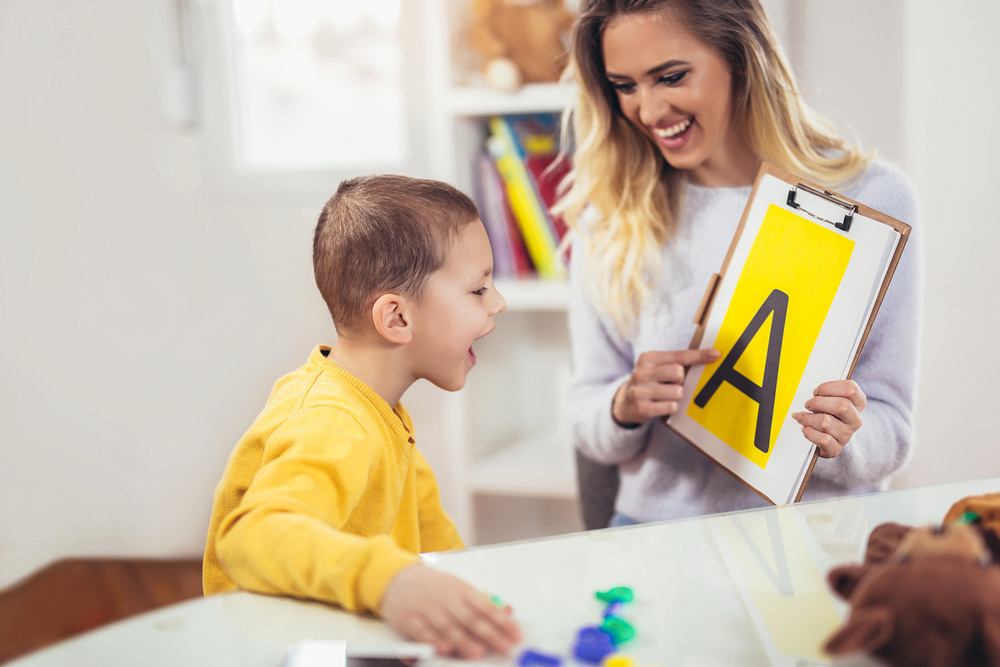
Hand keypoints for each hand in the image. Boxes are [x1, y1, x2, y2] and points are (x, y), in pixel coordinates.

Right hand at [379, 563, 520, 658]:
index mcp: (461, 590)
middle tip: (504, 645)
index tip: (516, 633)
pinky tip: (443, 648)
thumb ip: (483, 600)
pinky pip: (422, 632)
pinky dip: (433, 640)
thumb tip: (508, 610)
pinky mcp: (410, 620)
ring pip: (447, 626)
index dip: (502, 621)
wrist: (397, 579)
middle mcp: (445, 599)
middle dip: (489, 633)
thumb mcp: (459, 588)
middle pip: (470, 618)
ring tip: (477, 651)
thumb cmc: (434, 587)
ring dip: (463, 640)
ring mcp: (427, 609)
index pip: (486, 606)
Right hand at [612, 348, 720, 425]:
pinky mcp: (642, 408)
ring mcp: (640, 391)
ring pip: (677, 392)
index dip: (699, 355)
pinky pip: (671, 407)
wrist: (625, 403)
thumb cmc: (650, 382)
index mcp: (648, 358)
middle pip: (678, 372)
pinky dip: (671, 407)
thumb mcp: (657, 367)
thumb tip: (710, 356)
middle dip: (681, 380)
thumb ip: (676, 361)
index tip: (716, 354)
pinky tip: (662, 405)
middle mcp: (641, 372)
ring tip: (666, 395)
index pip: (678, 355)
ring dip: (677, 395)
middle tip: (672, 383)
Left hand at [792, 380, 865, 457]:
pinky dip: (809, 433)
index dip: (829, 387)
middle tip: (808, 404)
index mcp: (858, 403)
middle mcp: (855, 419)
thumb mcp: (831, 399)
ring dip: (808, 418)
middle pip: (841, 405)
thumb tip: (814, 393)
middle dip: (818, 402)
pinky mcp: (835, 449)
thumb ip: (826, 393)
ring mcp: (846, 435)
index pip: (850, 388)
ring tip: (803, 417)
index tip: (817, 391)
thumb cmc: (828, 414)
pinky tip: (806, 429)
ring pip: (826, 422)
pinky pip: (823, 440)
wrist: (829, 439)